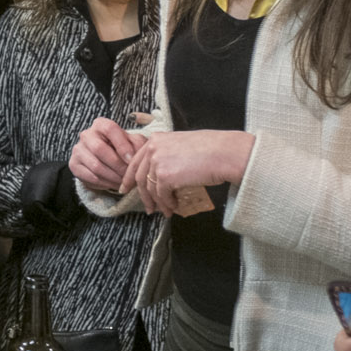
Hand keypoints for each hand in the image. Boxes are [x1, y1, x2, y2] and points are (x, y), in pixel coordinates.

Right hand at [70, 117, 139, 192]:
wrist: (104, 161)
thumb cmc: (121, 149)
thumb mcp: (132, 143)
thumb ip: (137, 145)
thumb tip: (137, 156)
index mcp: (101, 124)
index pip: (110, 129)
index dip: (122, 145)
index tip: (132, 160)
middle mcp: (87, 134)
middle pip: (100, 149)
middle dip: (117, 165)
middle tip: (128, 175)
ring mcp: (78, 149)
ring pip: (95, 165)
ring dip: (112, 177)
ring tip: (124, 182)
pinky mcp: (74, 165)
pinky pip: (90, 177)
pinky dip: (105, 183)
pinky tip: (114, 185)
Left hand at [119, 130, 253, 213]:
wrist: (224, 153)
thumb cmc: (211, 149)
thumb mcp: (181, 145)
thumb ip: (167, 155)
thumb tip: (161, 174)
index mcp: (156, 139)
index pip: (135, 161)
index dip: (128, 177)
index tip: (125, 188)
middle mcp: (153, 148)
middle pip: (139, 177)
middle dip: (142, 196)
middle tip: (148, 208)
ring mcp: (157, 162)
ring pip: (150, 189)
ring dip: (158, 203)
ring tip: (165, 211)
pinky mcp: (165, 176)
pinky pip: (161, 196)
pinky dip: (167, 204)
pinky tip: (173, 208)